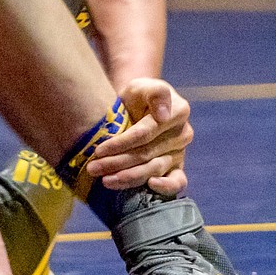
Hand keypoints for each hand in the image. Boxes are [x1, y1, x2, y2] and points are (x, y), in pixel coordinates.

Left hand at [87, 79, 191, 194]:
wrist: (138, 107)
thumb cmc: (137, 96)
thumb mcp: (141, 86)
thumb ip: (155, 92)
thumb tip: (164, 115)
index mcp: (178, 111)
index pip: (144, 133)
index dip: (120, 144)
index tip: (99, 150)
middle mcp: (182, 134)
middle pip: (145, 153)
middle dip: (116, 163)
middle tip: (92, 169)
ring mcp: (180, 152)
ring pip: (153, 169)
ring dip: (128, 177)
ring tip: (105, 181)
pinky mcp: (177, 167)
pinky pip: (178, 181)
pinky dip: (166, 188)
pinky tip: (147, 188)